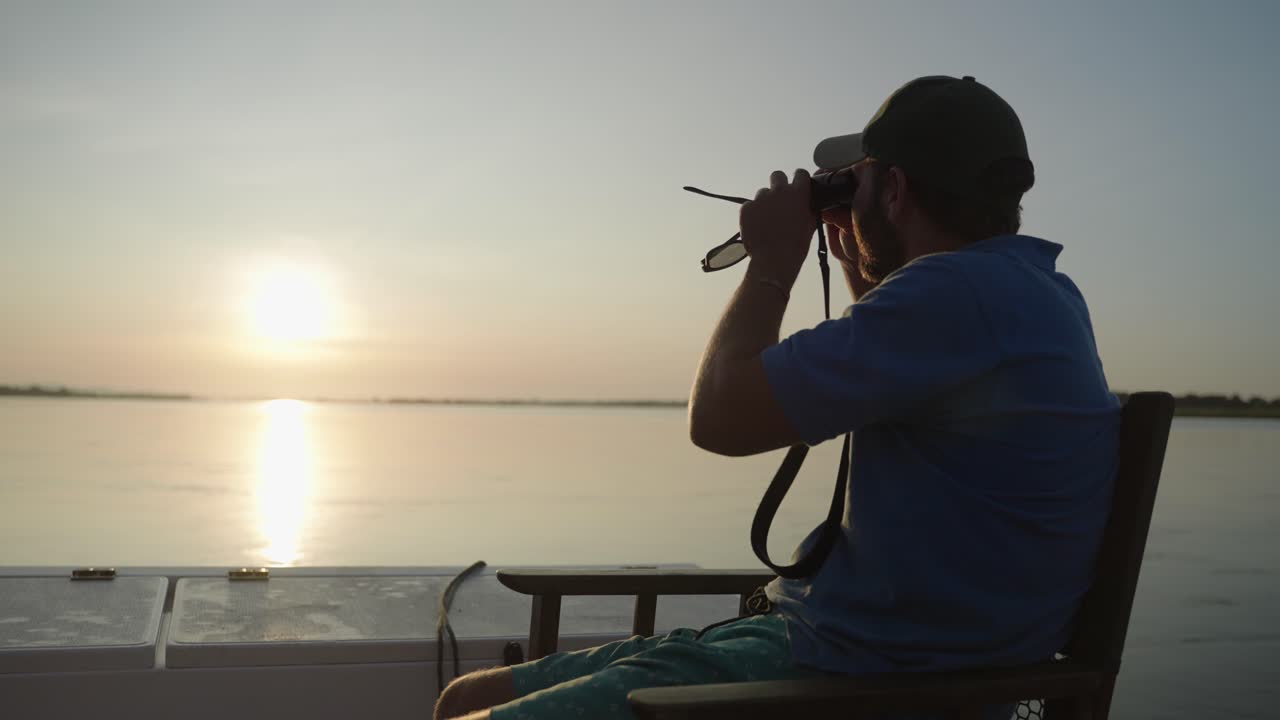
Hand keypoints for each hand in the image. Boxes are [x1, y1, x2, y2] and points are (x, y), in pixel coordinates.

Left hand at [739, 169, 815, 288]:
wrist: (774, 260)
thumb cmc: (795, 246)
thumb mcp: (810, 224)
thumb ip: (808, 208)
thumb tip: (807, 204)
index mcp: (798, 193)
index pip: (800, 173)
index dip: (799, 180)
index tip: (797, 186)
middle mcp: (779, 191)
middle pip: (777, 176)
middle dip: (779, 184)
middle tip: (779, 200)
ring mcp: (761, 198)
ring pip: (762, 193)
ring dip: (765, 202)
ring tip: (768, 220)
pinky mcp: (746, 208)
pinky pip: (749, 205)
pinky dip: (752, 213)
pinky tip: (757, 226)